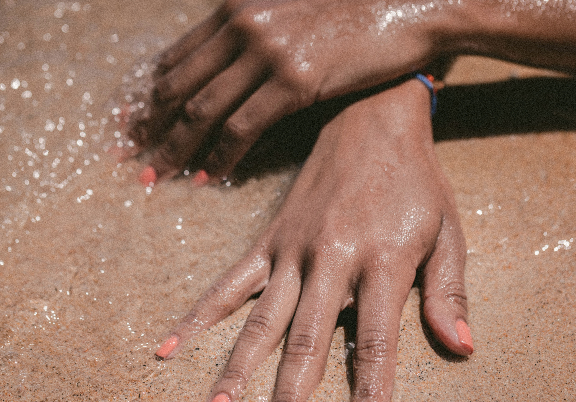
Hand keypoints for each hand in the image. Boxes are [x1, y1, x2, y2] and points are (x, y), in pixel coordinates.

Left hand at [128, 0, 452, 182]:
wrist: (407, 3)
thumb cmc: (352, 12)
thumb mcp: (292, 13)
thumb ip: (254, 36)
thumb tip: (230, 72)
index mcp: (237, 6)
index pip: (177, 56)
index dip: (152, 96)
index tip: (137, 124)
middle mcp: (244, 24)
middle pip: (179, 84)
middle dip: (152, 126)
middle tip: (133, 156)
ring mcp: (268, 51)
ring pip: (203, 108)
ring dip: (176, 147)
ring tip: (159, 175)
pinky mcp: (295, 80)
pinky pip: (242, 126)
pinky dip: (220, 154)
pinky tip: (208, 175)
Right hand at [154, 78, 471, 401]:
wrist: (371, 119)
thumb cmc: (416, 180)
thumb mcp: (448, 230)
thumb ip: (448, 291)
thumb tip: (463, 347)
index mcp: (382, 260)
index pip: (376, 341)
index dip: (370, 392)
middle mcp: (331, 258)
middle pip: (307, 339)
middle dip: (289, 398)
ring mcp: (293, 248)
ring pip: (261, 319)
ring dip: (237, 369)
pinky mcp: (270, 238)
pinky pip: (230, 282)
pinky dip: (200, 314)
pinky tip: (172, 345)